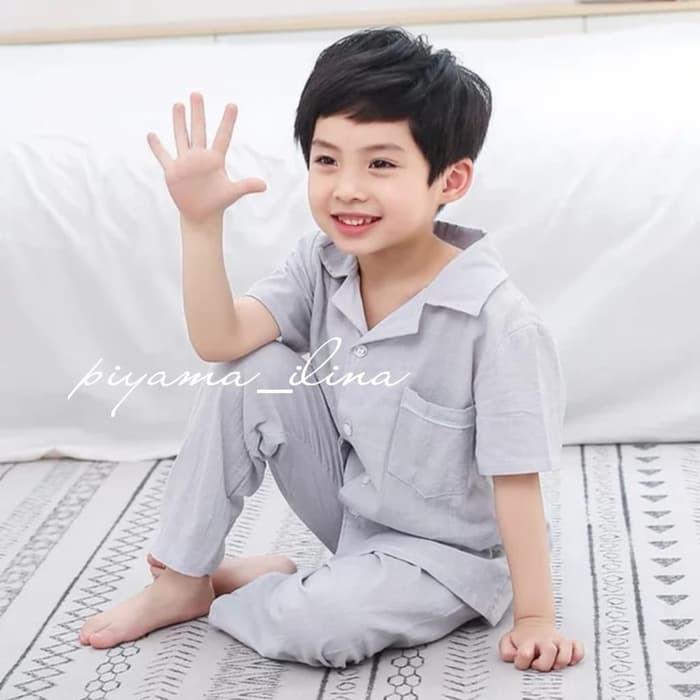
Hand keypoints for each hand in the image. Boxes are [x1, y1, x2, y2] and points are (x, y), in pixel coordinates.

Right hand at [146, 92, 266, 225]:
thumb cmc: (218, 203)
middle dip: (198, 113)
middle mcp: (200, 157)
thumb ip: (246, 186)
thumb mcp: (232, 193)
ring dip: (179, 122)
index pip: (223, 136)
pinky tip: (151, 135)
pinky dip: (157, 147)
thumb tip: (264, 186)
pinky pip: (163, 156)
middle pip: (199, 130)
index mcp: (215, 159)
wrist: (201, 215)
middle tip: (197, 93)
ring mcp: (185, 162)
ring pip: (181, 137)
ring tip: (178, 104)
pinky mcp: (173, 171)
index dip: (228, 122)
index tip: (233, 105)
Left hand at [499, 616, 584, 671]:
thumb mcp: (508, 642)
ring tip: (553, 663)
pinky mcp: (568, 642)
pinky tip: (570, 659)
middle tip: (539, 664)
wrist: (533, 622)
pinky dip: (577, 654)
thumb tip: (515, 657)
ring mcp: (557, 641)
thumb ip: (506, 651)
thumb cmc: (522, 637)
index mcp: (529, 642)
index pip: (525, 654)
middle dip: (544, 664)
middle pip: (549, 652)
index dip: (523, 661)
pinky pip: (578, 648)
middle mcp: (545, 641)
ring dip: (560, 661)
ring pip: (565, 653)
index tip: (523, 660)